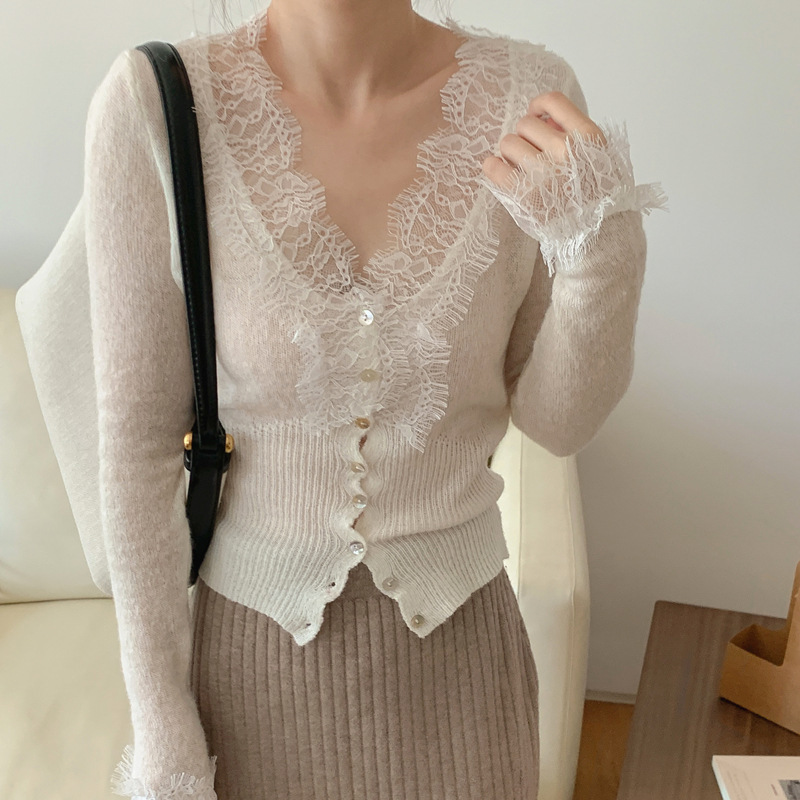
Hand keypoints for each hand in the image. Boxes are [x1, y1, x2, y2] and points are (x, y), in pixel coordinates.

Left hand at [482, 91, 606, 191]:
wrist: (596, 233)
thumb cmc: (595, 194)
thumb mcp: (599, 155)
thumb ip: (574, 133)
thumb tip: (543, 119)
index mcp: (588, 137)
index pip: (552, 101)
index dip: (538, 106)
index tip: (535, 116)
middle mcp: (566, 152)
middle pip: (525, 123)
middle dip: (525, 137)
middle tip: (532, 154)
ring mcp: (544, 174)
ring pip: (508, 143)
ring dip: (511, 153)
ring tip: (521, 168)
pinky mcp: (524, 196)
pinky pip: (493, 166)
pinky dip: (493, 167)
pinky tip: (501, 172)